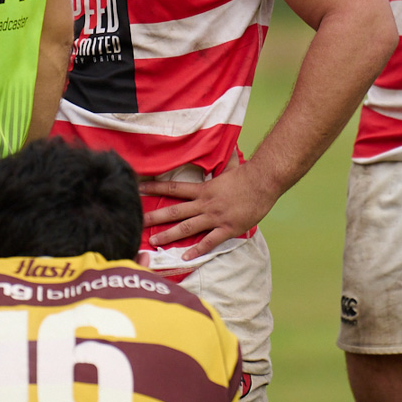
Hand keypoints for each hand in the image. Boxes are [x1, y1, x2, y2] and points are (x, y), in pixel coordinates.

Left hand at [139, 163, 279, 260]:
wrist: (263, 183)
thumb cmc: (248, 175)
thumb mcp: (230, 166)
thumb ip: (222, 159)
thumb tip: (222, 144)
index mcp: (203, 189)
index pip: (174, 188)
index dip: (156, 188)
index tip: (139, 188)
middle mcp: (205, 204)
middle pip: (174, 211)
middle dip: (154, 216)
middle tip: (137, 221)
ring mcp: (215, 217)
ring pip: (187, 228)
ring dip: (169, 235)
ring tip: (154, 241)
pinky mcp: (227, 228)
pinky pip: (209, 242)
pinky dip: (197, 250)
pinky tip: (185, 257)